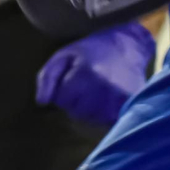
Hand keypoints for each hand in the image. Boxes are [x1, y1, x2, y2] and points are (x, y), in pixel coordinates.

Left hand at [35, 22, 155, 125]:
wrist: (127, 47)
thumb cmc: (91, 51)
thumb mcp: (63, 56)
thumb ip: (47, 78)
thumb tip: (41, 103)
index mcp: (84, 75)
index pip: (62, 100)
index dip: (64, 91)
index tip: (73, 78)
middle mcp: (101, 90)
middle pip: (76, 113)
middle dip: (76, 102)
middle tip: (86, 84)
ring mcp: (117, 101)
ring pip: (91, 119)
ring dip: (90, 109)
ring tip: (97, 91)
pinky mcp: (128, 108)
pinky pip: (107, 122)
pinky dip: (104, 115)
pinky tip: (107, 100)